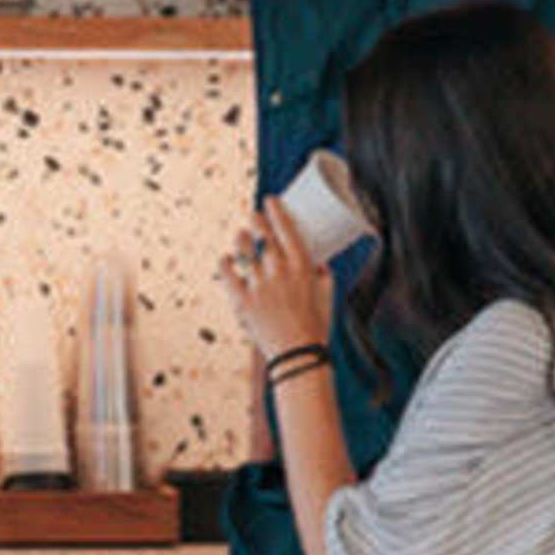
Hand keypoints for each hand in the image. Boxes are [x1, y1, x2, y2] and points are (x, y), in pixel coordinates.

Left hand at [221, 198, 333, 361]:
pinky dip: (226, 264)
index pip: (286, 230)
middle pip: (263, 236)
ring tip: (241, 235)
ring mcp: (259, 284)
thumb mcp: (328, 296)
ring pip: (245, 252)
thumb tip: (320, 264)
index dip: (276, 212)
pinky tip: (226, 259)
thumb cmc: (317, 325)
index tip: (270, 200)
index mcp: (303, 267)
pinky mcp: (242, 300)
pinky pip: (228, 275)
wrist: (298, 355)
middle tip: (254, 215)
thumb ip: (323, 276)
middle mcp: (280, 271)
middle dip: (257, 221)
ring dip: (242, 240)